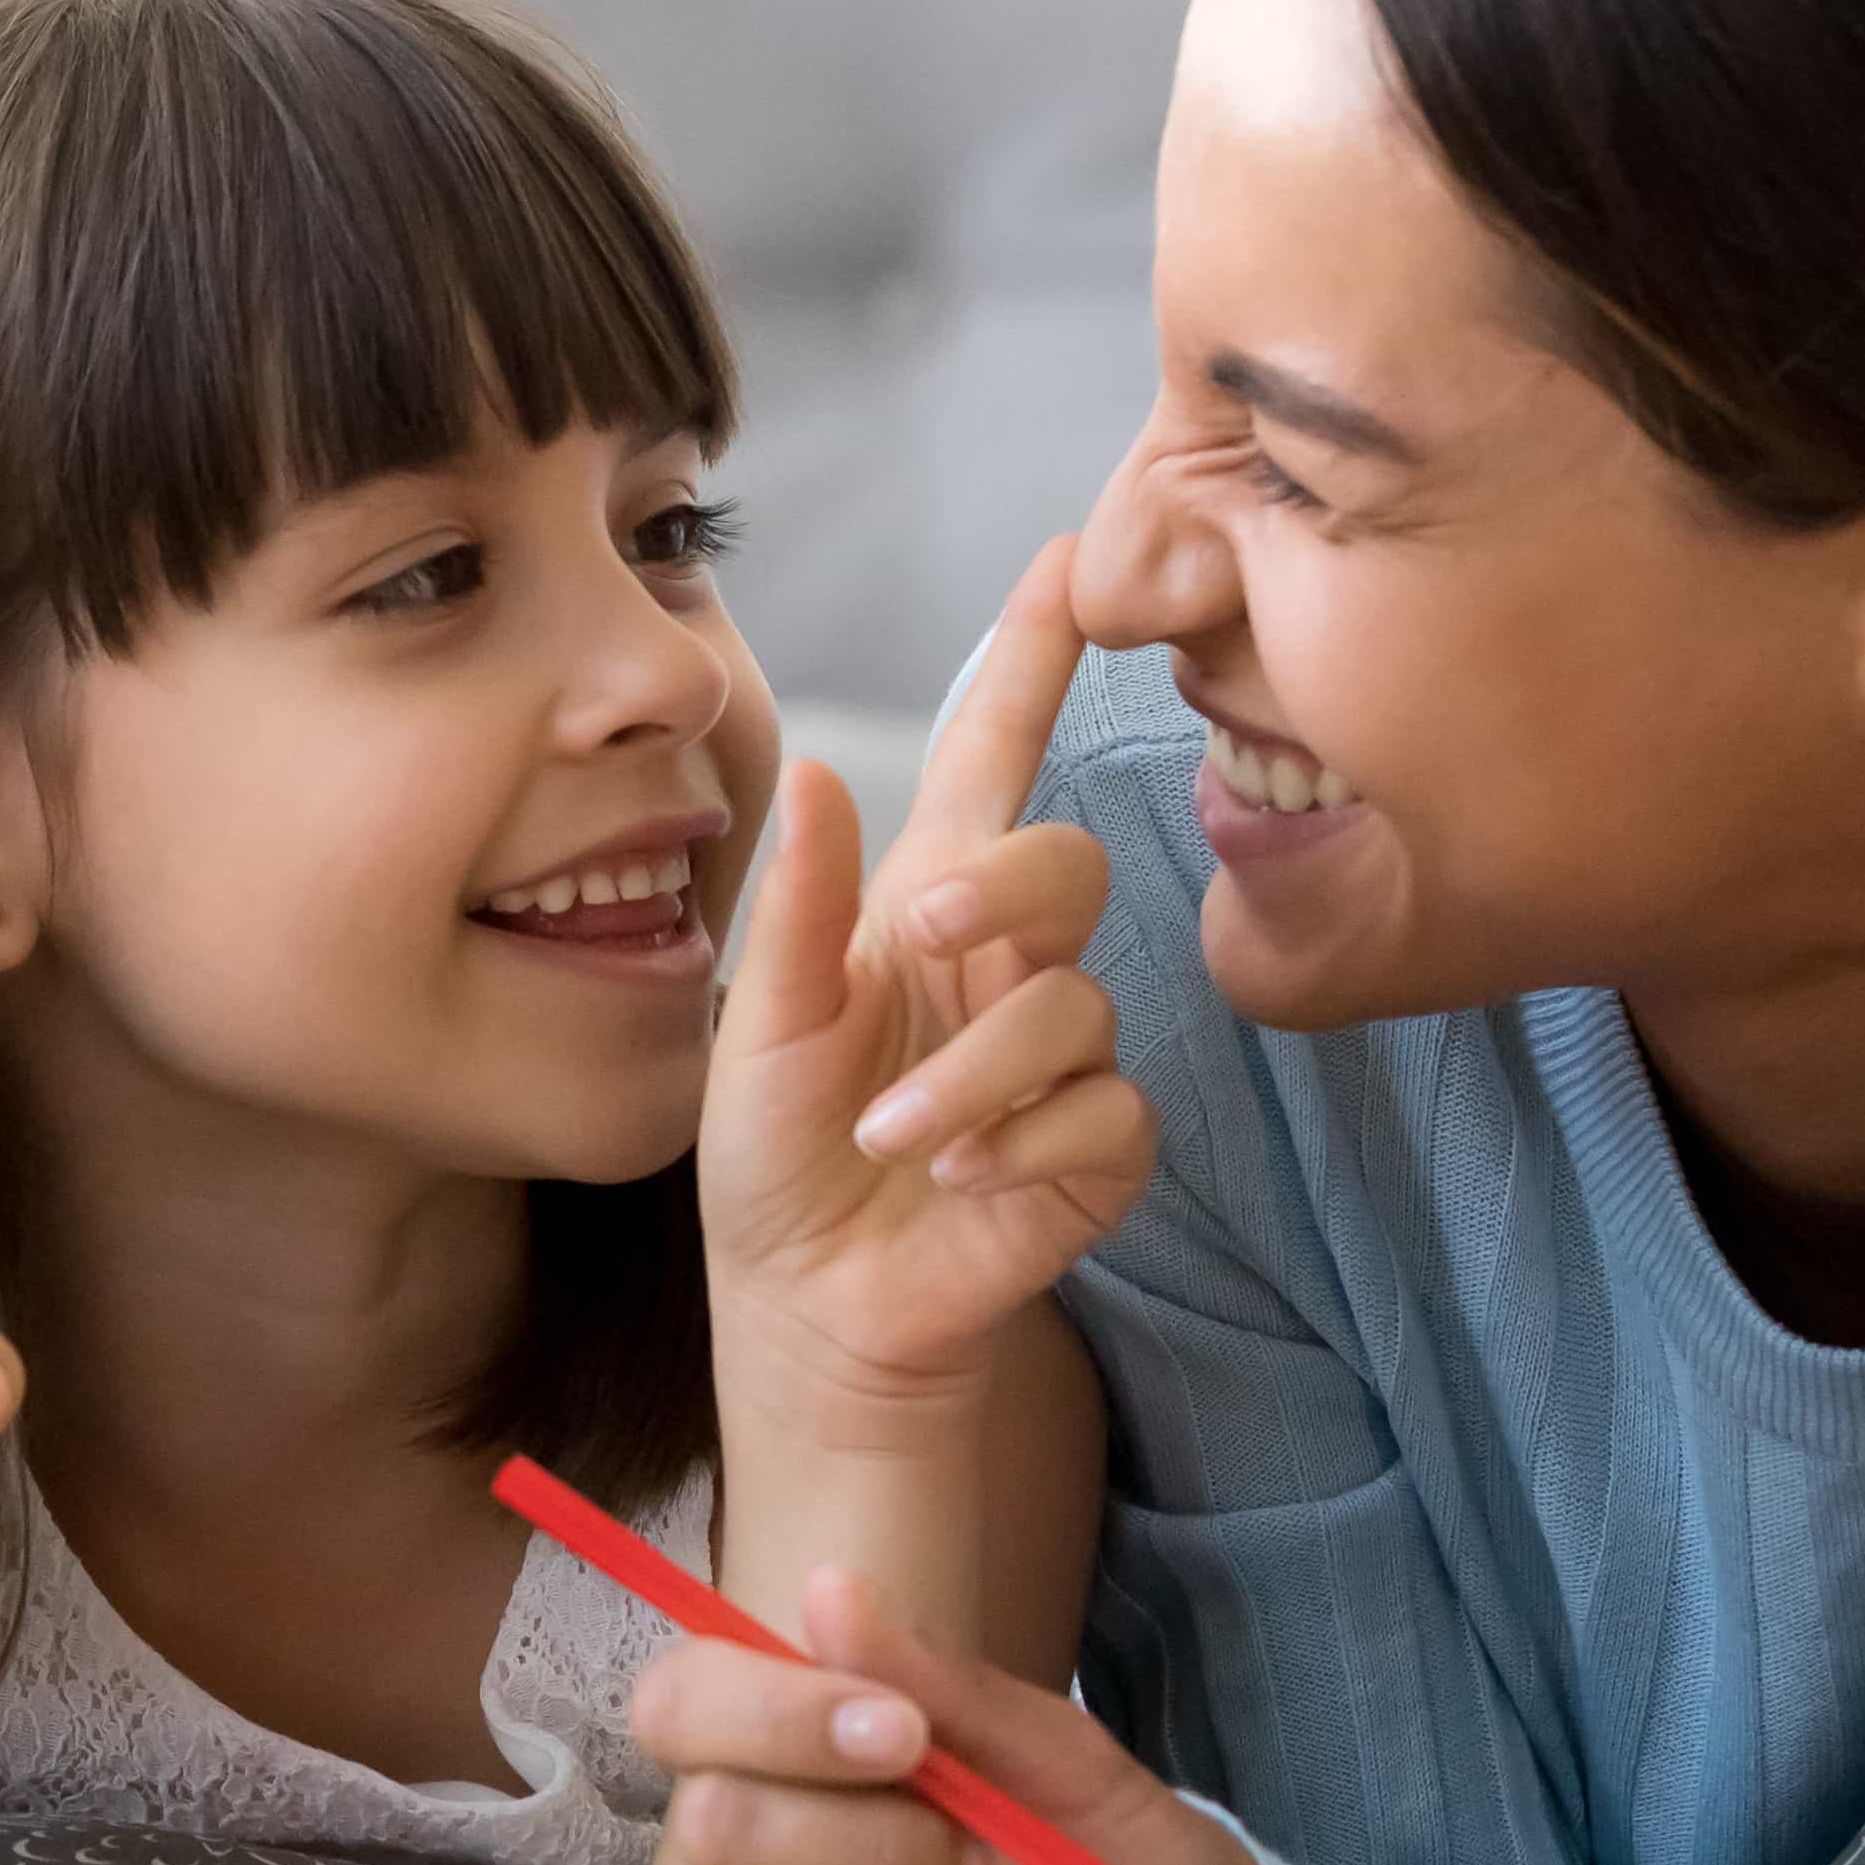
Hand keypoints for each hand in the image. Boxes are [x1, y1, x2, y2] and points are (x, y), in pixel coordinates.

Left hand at [707, 538, 1150, 1398]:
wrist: (809, 1304)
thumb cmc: (779, 1154)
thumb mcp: (758, 1028)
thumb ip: (798, 908)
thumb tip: (821, 767)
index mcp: (924, 906)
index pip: (995, 756)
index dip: (1031, 659)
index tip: (1070, 560)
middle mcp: (1006, 964)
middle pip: (1067, 865)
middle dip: (1007, 890)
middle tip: (928, 934)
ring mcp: (1062, 1055)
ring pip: (1073, 1010)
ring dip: (973, 1076)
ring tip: (894, 1140)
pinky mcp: (1099, 1147)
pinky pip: (1106, 1113)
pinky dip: (1024, 1146)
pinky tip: (959, 1183)